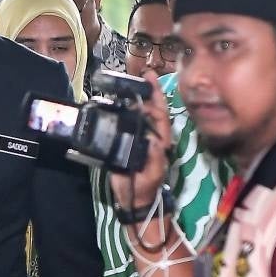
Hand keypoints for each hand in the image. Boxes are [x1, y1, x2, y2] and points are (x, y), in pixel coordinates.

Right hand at [109, 70, 172, 209]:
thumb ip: (154, 159)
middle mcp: (150, 136)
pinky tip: (114, 103)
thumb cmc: (145, 188)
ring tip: (127, 84)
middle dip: (148, 92)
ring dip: (134, 99)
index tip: (151, 80)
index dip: (156, 97)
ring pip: (138, 115)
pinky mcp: (124, 143)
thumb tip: (155, 141)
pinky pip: (124, 124)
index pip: (160, 114)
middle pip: (150, 109)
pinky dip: (120, 113)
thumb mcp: (152, 175)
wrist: (134, 201)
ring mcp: (138, 139)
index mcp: (160, 142)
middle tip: (141, 75)